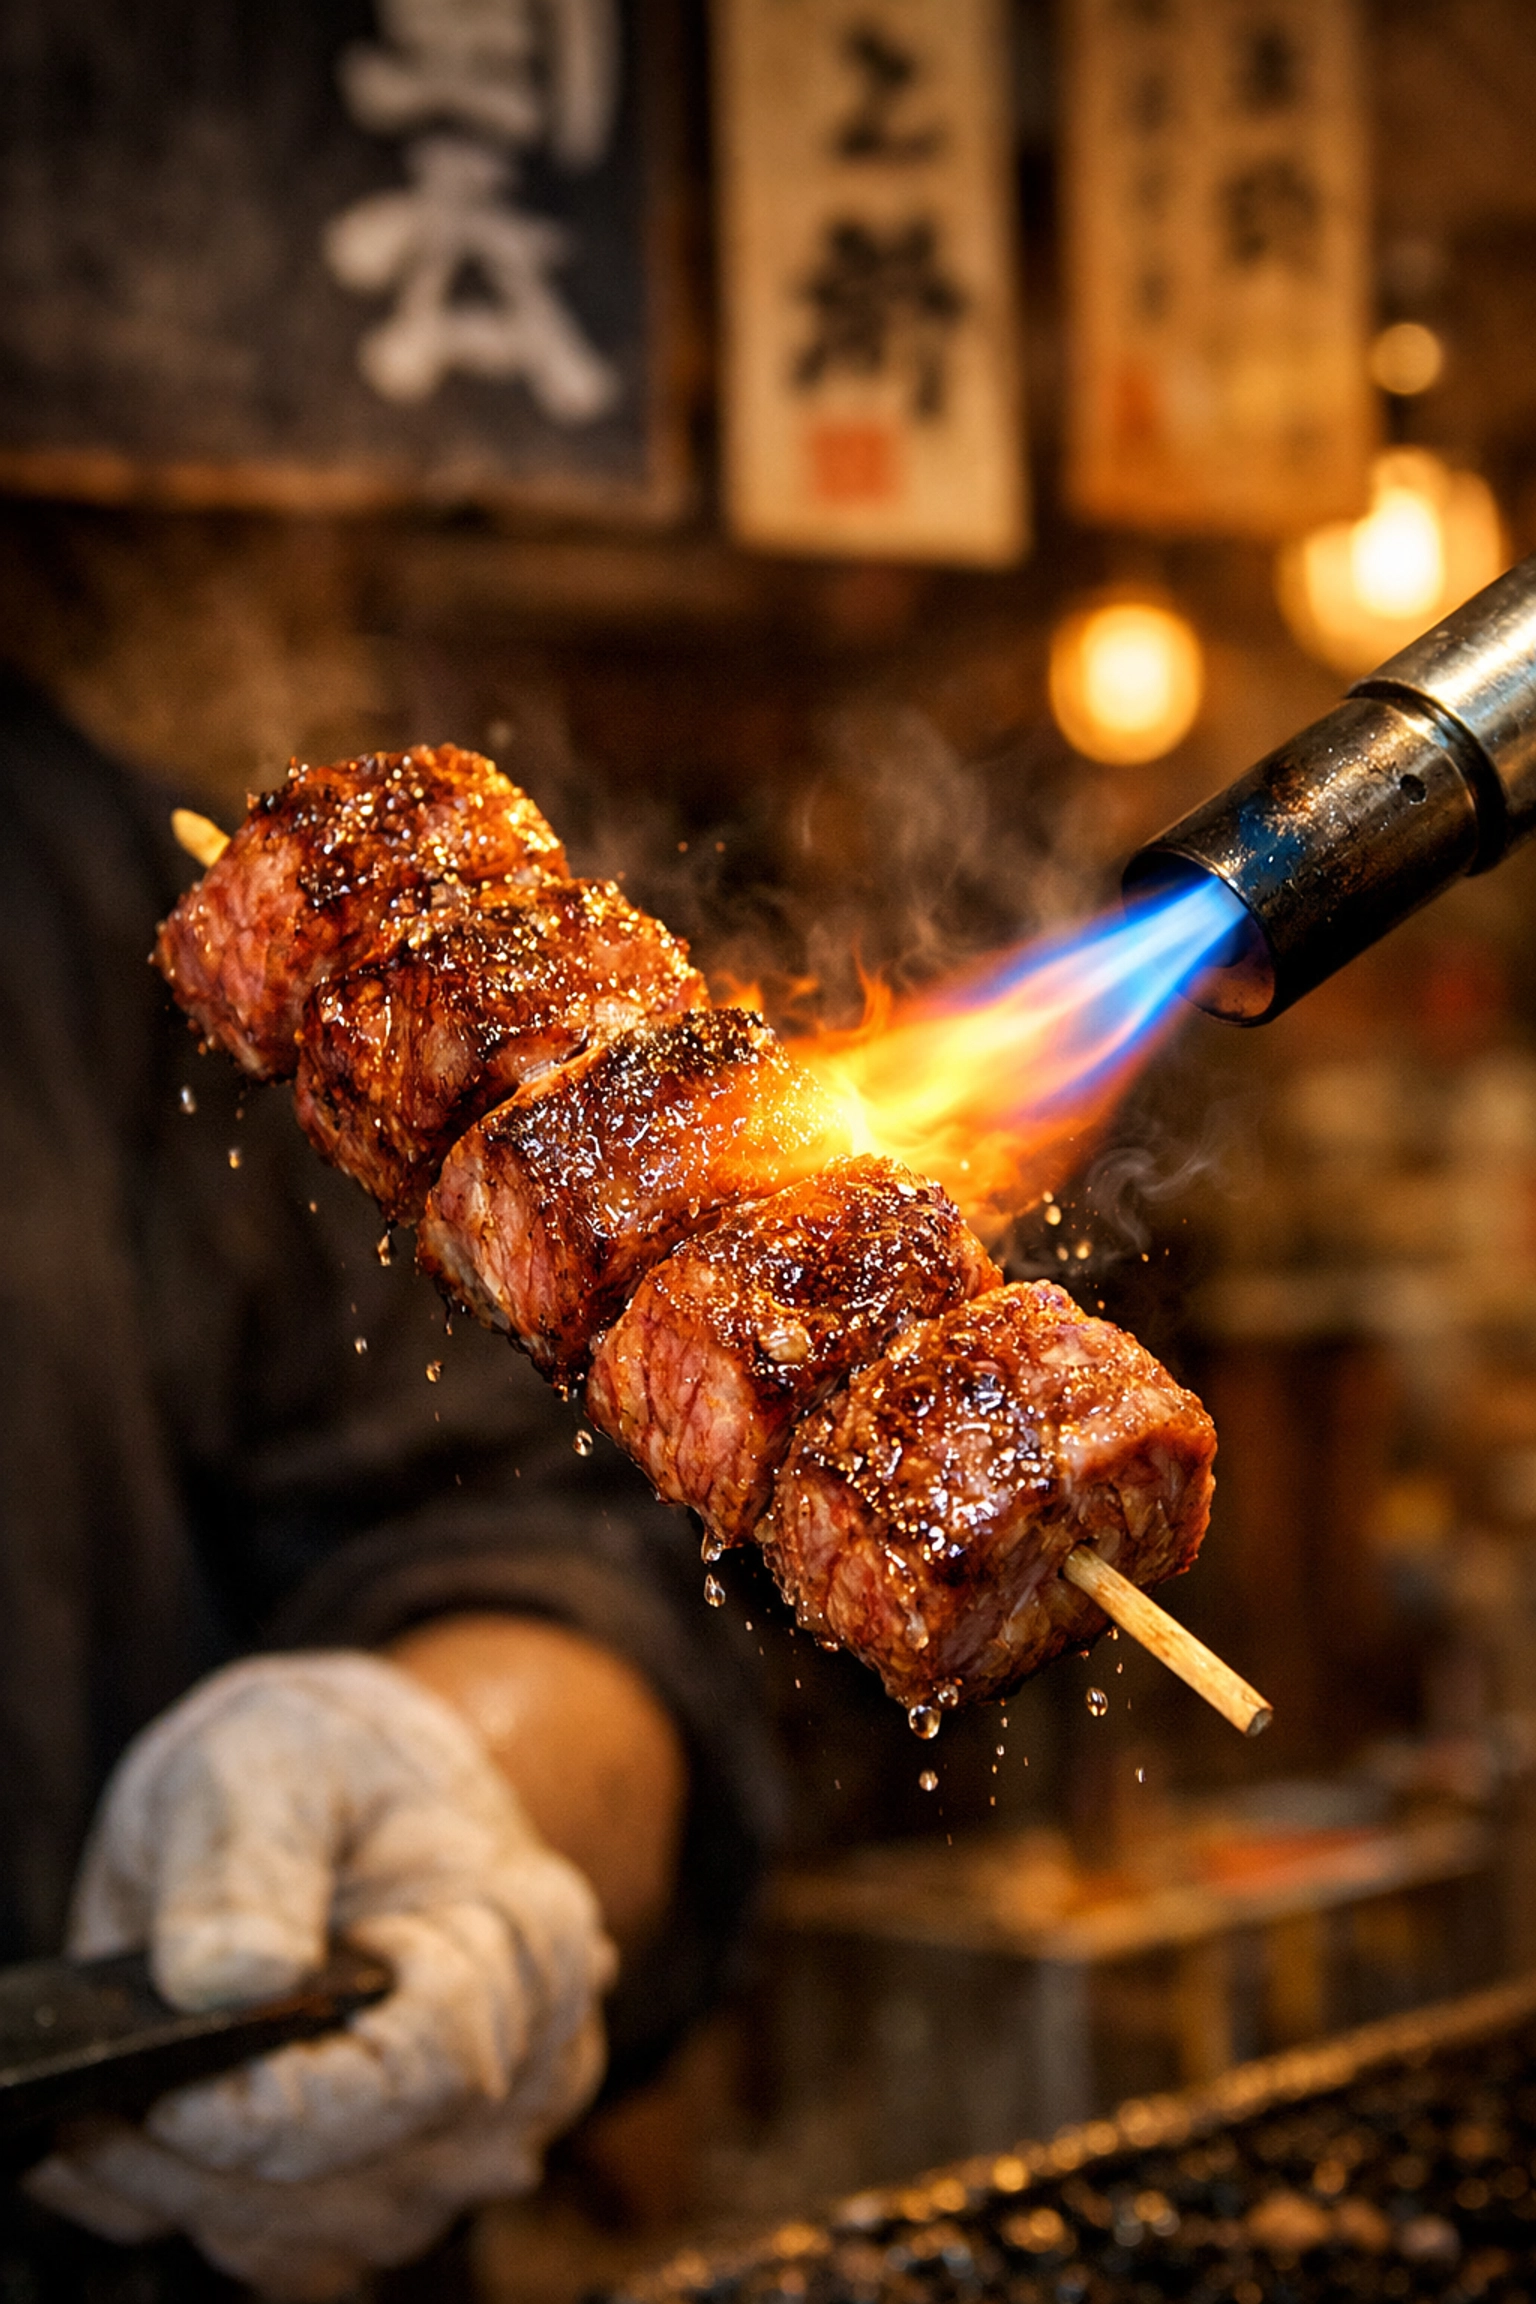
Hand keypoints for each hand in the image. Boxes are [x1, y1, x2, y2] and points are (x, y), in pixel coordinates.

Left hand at [26, 1652, 615, 2299]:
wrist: (338, 1777)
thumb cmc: (319, 1757)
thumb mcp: (268, 1761)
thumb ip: (246, 1863)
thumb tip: (228, 1980)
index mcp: (519, 1927)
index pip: (429, 2068)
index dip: (292, 2107)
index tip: (167, 2103)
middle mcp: (527, 2050)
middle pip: (376, 2175)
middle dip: (212, 2170)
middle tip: (87, 2124)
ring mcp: (471, 2129)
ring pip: (333, 2231)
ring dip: (199, 2201)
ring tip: (93, 2130)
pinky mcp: (401, 2175)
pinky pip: (308, 2245)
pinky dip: (211, 2212)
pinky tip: (131, 2147)